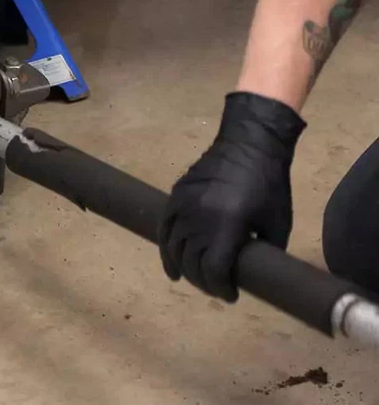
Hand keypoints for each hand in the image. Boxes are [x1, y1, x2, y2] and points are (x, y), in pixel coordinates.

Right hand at [159, 92, 305, 300]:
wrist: (249, 144)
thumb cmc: (270, 184)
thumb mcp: (277, 223)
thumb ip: (265, 251)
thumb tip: (256, 273)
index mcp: (227, 224)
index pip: (213, 269)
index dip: (220, 288)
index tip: (231, 295)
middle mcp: (199, 217)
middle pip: (192, 262)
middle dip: (204, 281)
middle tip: (216, 287)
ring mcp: (183, 205)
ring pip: (174, 248)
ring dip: (184, 268)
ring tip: (195, 279)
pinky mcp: (175, 196)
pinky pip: (164, 229)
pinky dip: (166, 250)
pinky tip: (171, 265)